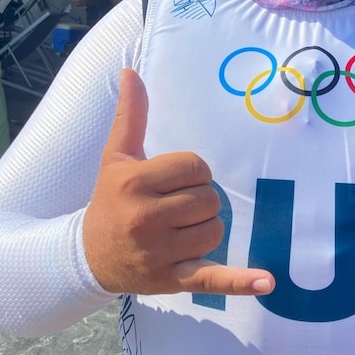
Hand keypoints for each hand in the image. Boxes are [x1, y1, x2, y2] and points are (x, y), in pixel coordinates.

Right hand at [83, 68, 274, 297]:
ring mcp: (159, 251)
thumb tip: (131, 71)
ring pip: (214, 230)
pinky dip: (240, 282)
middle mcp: (145, 217)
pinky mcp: (172, 279)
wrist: (88, 256)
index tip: (171, 183)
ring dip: (205, 230)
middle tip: (171, 209)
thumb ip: (131, 116)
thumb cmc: (109, 200)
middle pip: (208, 199)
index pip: (195, 167)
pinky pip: (212, 279)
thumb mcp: (116, 157)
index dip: (192, 173)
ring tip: (177, 232)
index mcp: (135, 182)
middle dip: (198, 201)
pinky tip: (267, 283)